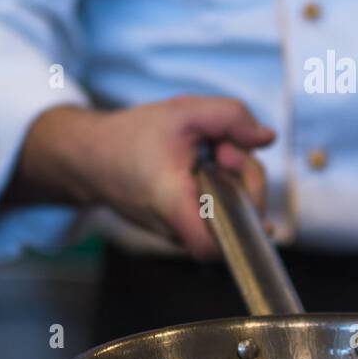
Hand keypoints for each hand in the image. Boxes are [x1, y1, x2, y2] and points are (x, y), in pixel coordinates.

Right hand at [10, 96, 276, 259]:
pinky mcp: (182, 225)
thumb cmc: (130, 136)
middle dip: (245, 176)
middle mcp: (177, 228)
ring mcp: (180, 232)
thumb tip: (267, 138)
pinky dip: (222, 185)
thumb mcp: (184, 112)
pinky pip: (217, 212)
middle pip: (236, 220)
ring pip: (229, 215)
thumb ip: (231, 117)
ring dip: (234, 179)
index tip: (237, 179)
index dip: (244, 221)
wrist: (90, 156)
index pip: (215, 246)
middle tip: (223, 147)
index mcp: (173, 204)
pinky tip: (210, 163)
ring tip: (211, 151)